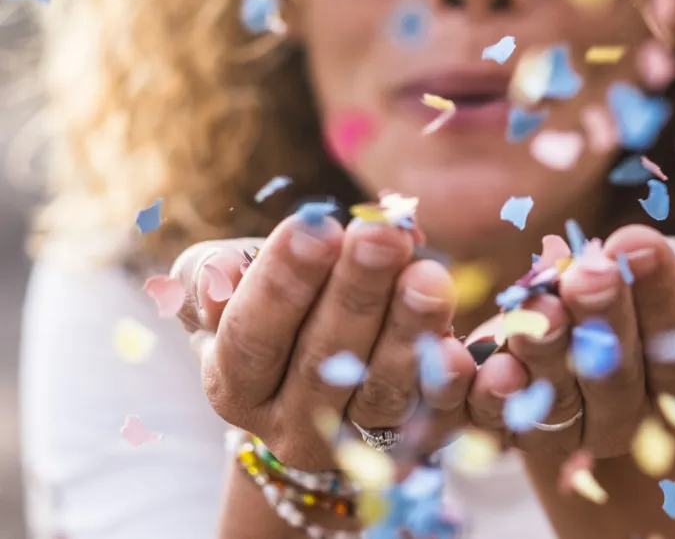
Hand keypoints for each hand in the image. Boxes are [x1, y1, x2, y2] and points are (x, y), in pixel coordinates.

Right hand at [170, 212, 475, 469]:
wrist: (318, 378)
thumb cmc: (272, 308)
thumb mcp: (227, 287)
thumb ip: (210, 275)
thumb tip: (221, 271)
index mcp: (235, 385)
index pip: (252, 336)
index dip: (281, 284)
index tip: (316, 226)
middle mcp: (290, 426)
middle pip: (323, 363)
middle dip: (356, 293)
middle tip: (384, 235)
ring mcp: (353, 445)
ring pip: (382, 393)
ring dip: (409, 332)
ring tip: (430, 276)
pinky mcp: (412, 448)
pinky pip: (436, 419)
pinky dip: (452, 386)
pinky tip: (464, 349)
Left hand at [464, 225, 674, 457]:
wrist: (590, 317)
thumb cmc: (653, 283)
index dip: (662, 296)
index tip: (636, 241)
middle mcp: (630, 415)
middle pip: (617, 377)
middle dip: (602, 319)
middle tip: (589, 273)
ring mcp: (571, 428)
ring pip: (558, 400)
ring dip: (547, 351)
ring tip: (539, 303)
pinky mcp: (514, 427)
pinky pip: (500, 422)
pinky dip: (492, 396)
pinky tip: (488, 361)